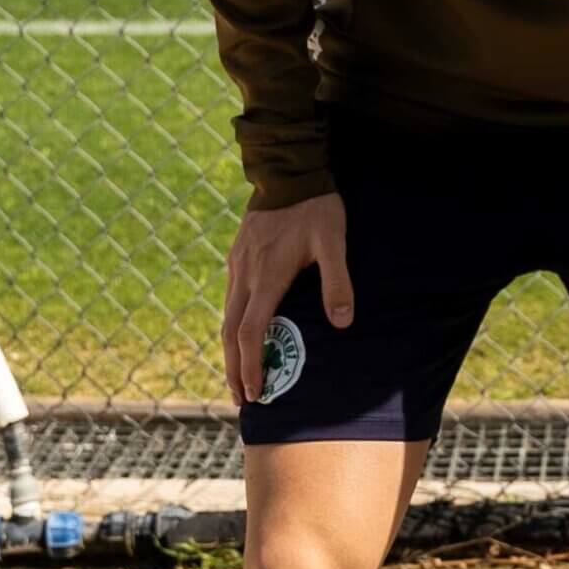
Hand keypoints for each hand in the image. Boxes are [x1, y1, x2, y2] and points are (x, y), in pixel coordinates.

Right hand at [222, 192, 352, 405]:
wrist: (288, 170)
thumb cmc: (315, 207)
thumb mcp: (333, 242)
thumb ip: (337, 282)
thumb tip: (342, 323)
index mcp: (266, 277)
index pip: (251, 334)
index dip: (250, 366)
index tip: (255, 392)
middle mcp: (245, 275)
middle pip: (230, 332)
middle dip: (234, 368)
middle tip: (241, 398)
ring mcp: (237, 263)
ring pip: (226, 315)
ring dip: (231, 348)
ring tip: (240, 373)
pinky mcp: (237, 254)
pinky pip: (230, 296)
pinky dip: (233, 323)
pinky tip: (243, 330)